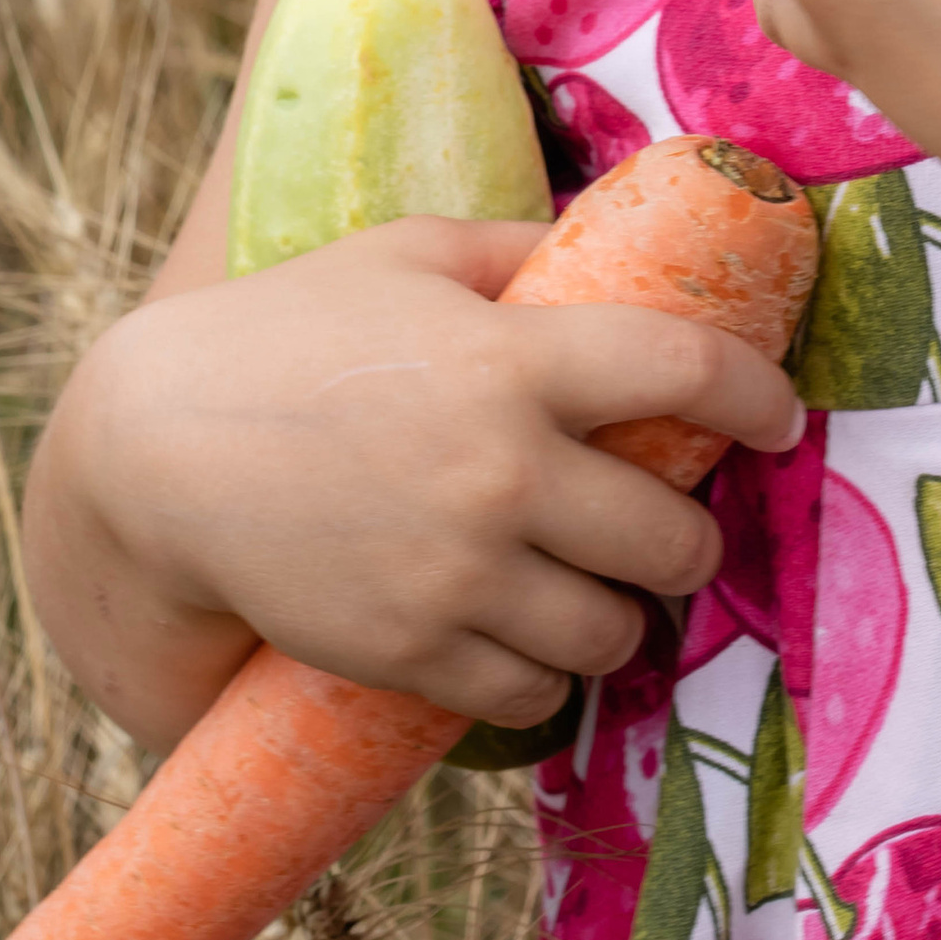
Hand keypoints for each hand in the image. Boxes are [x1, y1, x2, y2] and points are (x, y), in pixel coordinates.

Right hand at [56, 217, 804, 726]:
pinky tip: (530, 639)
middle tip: (674, 529)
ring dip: (623, 615)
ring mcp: (460, 575)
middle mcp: (504, 472)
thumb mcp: (408, 254)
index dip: (760, 397)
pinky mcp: (412, 653)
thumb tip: (605, 245)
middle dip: (690, 540)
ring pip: (614, 631)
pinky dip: (547, 675)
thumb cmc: (290, 332)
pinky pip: (533, 693)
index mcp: (515, 359)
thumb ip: (517, 251)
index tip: (783, 417)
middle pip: (673, 538)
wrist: (157, 452)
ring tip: (602, 591)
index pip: (688, 373)